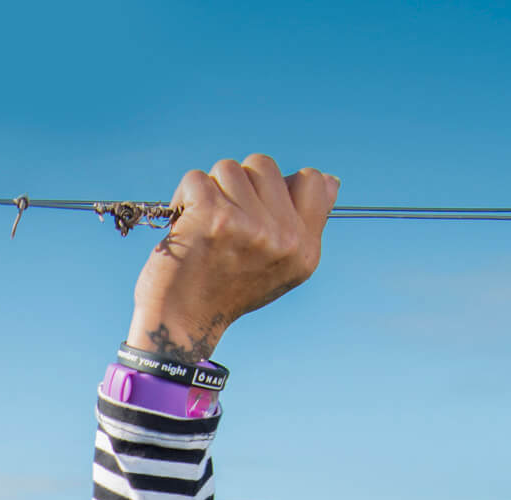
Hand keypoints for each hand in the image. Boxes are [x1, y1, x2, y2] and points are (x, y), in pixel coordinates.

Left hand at [126, 154, 338, 363]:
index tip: (255, 207)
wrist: (180, 323)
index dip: (279, 183)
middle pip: (264, 165)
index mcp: (304, 248)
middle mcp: (283, 238)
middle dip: (238, 184)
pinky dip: (183, 196)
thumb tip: (329, 179)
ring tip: (202, 222)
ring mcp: (250, 226)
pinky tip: (183, 222)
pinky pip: (197, 179)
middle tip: (223, 219)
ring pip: (229, 168)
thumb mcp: (281, 268)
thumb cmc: (224, 291)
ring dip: (209, 190)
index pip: (311, 180)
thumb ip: (305, 224)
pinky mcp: (213, 218)